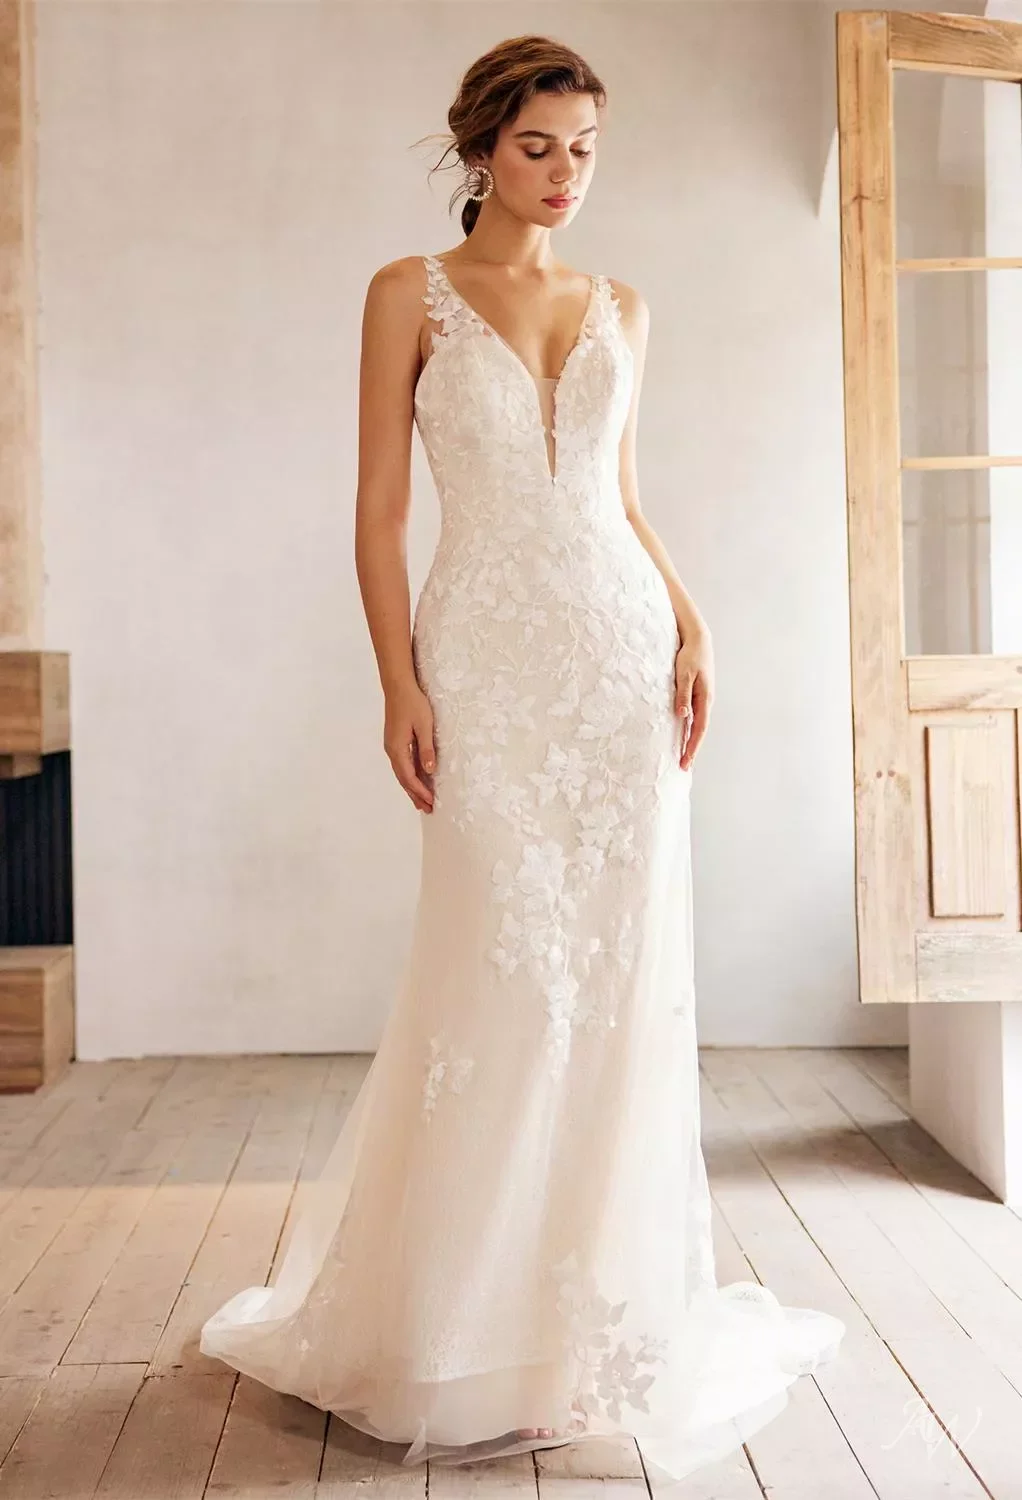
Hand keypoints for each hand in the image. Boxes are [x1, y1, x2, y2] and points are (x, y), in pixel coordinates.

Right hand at [384, 681, 435, 812]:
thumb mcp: (424, 726)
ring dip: (412, 787)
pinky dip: (409, 776)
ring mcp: (392, 746)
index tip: (431, 802)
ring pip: (402, 772)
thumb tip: (429, 771)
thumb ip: (426, 749)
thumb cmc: (413, 703)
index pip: (409, 776)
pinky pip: (402, 764)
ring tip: (421, 801)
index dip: (420, 791)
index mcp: (397, 748)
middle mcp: (392, 750)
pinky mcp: (395, 741)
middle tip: (427, 809)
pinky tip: (416, 780)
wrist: (398, 686)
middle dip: (415, 795)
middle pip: (403, 779)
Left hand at [674, 632, 713, 769]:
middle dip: (692, 749)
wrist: (698, 639)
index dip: (693, 746)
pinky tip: (683, 735)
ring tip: (683, 756)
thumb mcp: (684, 674)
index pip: (699, 729)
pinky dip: (688, 728)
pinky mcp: (696, 694)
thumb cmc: (690, 655)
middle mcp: (705, 701)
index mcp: (704, 698)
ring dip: (690, 741)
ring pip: (696, 725)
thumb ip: (682, 694)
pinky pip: (693, 716)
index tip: (686, 761)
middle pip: (699, 731)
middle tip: (683, 767)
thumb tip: (682, 716)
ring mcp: (702, 698)